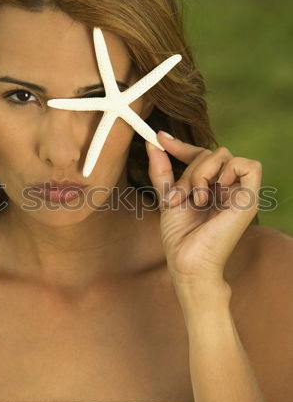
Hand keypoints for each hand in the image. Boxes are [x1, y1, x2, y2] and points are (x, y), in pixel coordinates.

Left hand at [146, 131, 261, 287]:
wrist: (187, 262)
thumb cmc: (180, 237)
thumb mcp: (168, 197)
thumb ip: (162, 170)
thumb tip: (152, 142)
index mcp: (213, 187)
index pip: (202, 155)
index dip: (182, 146)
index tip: (160, 139)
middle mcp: (228, 187)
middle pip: (212, 152)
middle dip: (189, 170)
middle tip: (180, 196)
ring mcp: (240, 193)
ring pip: (225, 155)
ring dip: (201, 173)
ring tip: (196, 199)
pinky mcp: (249, 199)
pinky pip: (249, 166)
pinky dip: (228, 171)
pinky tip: (213, 191)